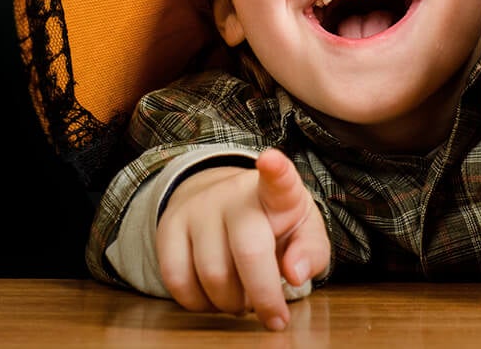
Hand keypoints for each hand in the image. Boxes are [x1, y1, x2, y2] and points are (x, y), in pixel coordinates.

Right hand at [155, 148, 331, 329]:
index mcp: (275, 192)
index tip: (271, 160)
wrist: (226, 207)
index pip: (278, 178)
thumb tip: (295, 274)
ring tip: (242, 299)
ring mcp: (199, 207)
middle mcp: (234, 193)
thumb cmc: (274, 225)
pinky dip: (198, 303)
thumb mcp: (304, 234)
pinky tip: (213, 298)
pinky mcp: (170, 225)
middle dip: (264, 297)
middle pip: (249, 251)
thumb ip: (311, 253)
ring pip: (212, 274)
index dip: (276, 170)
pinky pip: (177, 280)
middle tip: (274, 318)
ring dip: (231, 304)